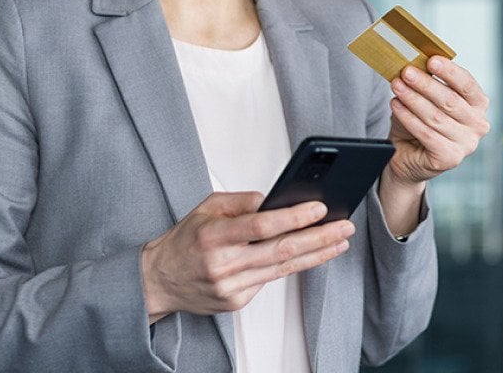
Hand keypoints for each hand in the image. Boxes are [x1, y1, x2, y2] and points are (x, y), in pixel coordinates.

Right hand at [140, 192, 354, 322]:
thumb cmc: (185, 240)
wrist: (158, 281)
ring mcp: (230, 287)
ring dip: (316, 254)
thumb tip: (274, 199)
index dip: (294, 217)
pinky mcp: (236, 302)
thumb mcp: (205, 208)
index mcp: (213, 235)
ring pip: (283, 269)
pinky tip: (310, 255)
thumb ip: (240, 202)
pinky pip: (269, 280)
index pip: (262, 226)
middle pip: (281, 250)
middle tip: (344, 226)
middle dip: (319, 237)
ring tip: (339, 241)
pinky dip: (291, 266)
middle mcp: (223, 263)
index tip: (320, 208)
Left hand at [386, 56, 489, 185]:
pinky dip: (408, 118)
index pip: (467, 85)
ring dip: (413, 99)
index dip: (450, 71)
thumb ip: (427, 81)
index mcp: (478, 105)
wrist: (408, 155)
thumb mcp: (425, 98)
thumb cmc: (420, 121)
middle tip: (406, 72)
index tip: (431, 60)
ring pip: (436, 117)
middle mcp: (478, 125)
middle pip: (450, 100)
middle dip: (426, 84)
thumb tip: (415, 62)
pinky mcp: (450, 158)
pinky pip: (426, 134)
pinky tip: (396, 105)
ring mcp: (467, 144)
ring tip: (396, 86)